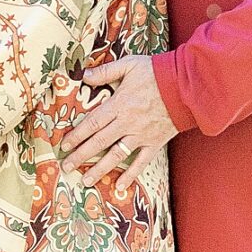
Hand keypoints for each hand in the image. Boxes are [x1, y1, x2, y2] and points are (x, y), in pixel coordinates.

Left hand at [59, 56, 175, 187]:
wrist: (187, 85)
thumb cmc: (157, 73)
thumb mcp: (129, 65)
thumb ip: (106, 72)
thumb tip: (84, 76)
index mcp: (119, 104)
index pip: (92, 123)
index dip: (77, 135)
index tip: (64, 145)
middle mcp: (127, 123)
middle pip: (99, 142)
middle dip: (81, 156)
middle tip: (66, 167)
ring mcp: (141, 135)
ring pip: (116, 155)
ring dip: (100, 169)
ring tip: (85, 180)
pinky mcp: (155, 142)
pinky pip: (141, 162)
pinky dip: (131, 175)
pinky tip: (120, 186)